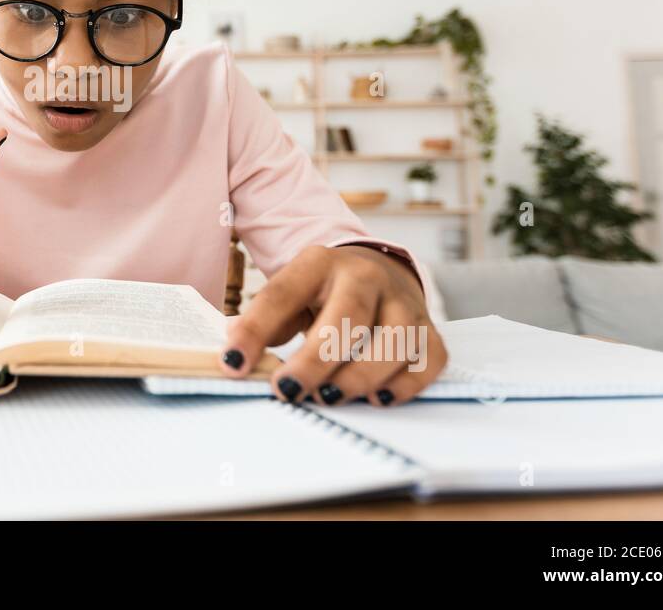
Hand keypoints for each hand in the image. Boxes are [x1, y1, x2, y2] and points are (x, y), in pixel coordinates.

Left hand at [218, 245, 445, 406]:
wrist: (374, 268)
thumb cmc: (321, 292)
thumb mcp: (289, 293)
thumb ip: (265, 323)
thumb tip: (235, 358)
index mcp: (318, 263)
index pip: (282, 294)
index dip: (255, 331)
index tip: (234, 365)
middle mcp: (365, 276)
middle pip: (348, 315)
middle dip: (316, 360)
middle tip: (290, 392)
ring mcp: (402, 300)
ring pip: (395, 338)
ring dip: (362, 375)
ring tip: (332, 398)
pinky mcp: (429, 326)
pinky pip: (429, 357)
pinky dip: (408, 383)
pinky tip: (378, 398)